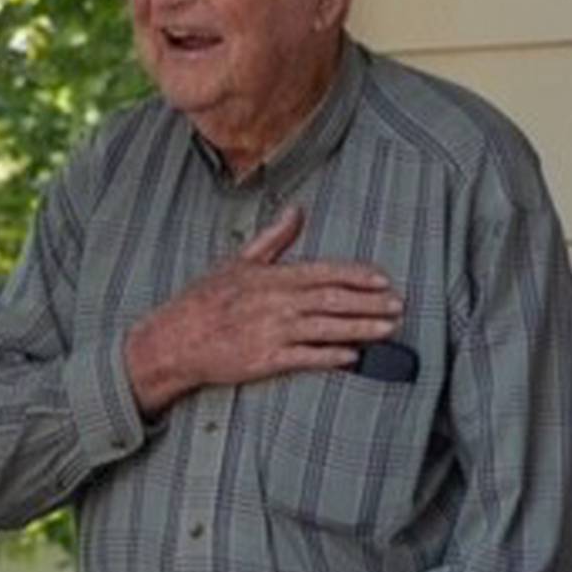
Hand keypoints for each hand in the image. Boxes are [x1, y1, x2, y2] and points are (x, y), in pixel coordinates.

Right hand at [124, 205, 400, 416]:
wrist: (173, 340)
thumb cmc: (204, 301)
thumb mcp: (238, 261)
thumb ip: (274, 238)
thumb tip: (298, 210)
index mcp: (272, 276)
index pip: (324, 272)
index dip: (357, 275)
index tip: (384, 279)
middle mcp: (275, 302)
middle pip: (332, 300)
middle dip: (369, 302)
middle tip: (399, 305)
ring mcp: (270, 332)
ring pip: (325, 328)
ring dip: (360, 328)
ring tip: (388, 329)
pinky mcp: (263, 361)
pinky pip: (304, 358)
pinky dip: (330, 356)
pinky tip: (353, 357)